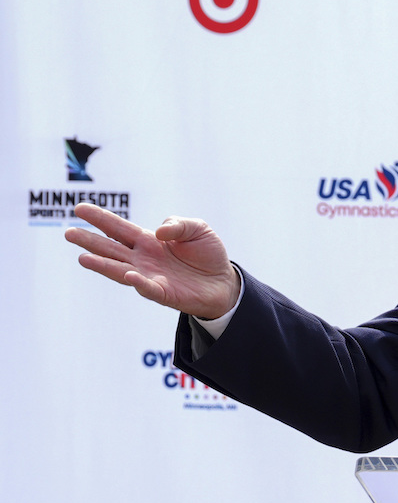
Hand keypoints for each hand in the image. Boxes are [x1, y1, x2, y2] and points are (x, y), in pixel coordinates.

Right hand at [65, 203, 240, 319]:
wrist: (223, 281)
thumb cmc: (207, 253)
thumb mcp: (198, 228)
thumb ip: (178, 225)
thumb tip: (159, 231)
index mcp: (148, 240)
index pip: (119, 228)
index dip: (100, 218)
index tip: (79, 208)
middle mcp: (143, 259)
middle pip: (111, 248)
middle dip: (90, 241)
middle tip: (68, 232)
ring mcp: (150, 277)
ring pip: (121, 270)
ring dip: (103, 265)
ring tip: (83, 258)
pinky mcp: (164, 293)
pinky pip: (147, 288)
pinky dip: (138, 282)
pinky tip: (128, 275)